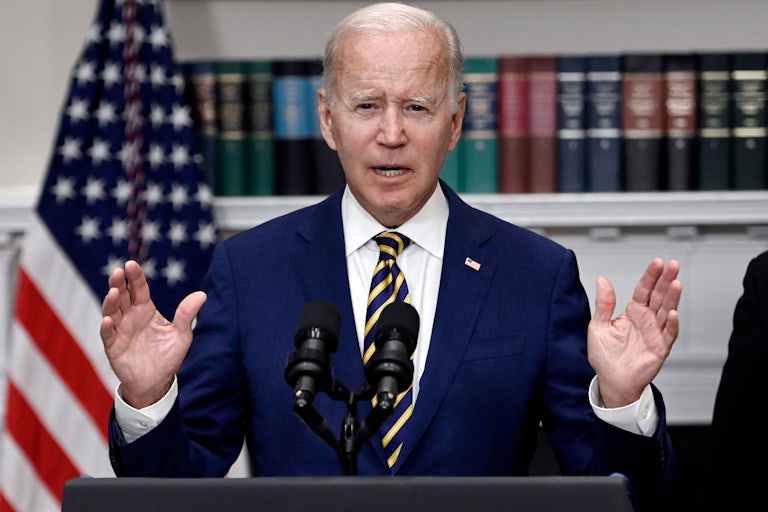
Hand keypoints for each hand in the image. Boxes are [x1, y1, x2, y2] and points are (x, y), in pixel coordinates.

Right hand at [99, 260, 205, 408]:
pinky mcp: (113, 347)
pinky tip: (108, 320)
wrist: (156, 383)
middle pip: (121, 296)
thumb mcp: (182, 335)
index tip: (131, 264)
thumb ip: (187, 315)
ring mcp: (120, 331)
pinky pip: (107, 335)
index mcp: (145, 310)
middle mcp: (130, 317)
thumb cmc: (168, 357)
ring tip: (114, 292)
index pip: (139, 289)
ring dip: (110, 302)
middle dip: (118, 283)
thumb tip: (202, 294)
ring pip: (111, 312)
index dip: (135, 277)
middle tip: (117, 272)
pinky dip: (106, 327)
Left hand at [587, 258, 681, 407]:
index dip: (650, 276)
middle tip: (673, 265)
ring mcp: (655, 333)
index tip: (657, 262)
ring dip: (672, 298)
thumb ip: (603, 304)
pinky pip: (668, 334)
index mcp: (632, 313)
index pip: (643, 290)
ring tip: (676, 283)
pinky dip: (671, 324)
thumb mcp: (598, 326)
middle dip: (666, 280)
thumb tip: (602, 281)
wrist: (611, 381)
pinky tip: (672, 313)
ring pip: (666, 311)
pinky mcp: (660, 348)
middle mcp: (646, 320)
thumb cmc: (605, 356)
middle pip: (659, 296)